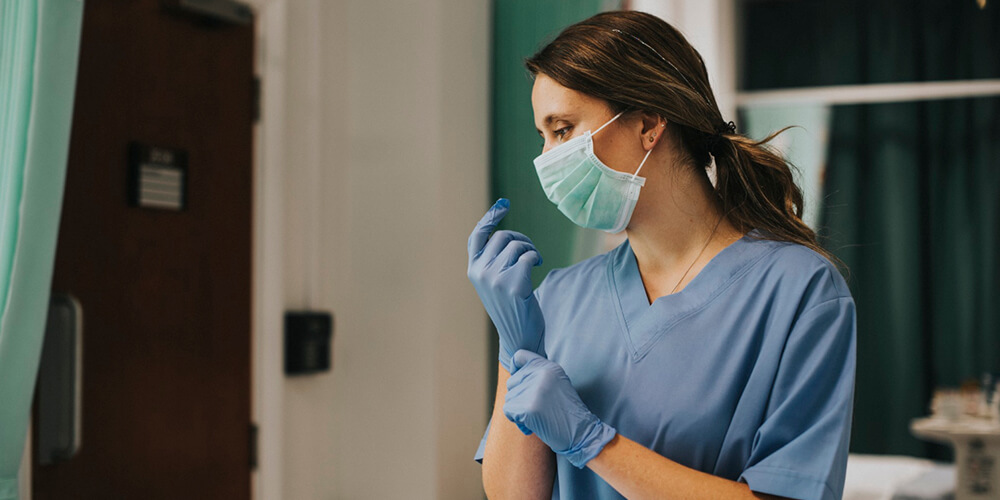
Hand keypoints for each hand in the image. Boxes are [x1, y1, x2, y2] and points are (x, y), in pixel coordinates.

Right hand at [467, 198, 545, 372]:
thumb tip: (505, 233)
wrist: (520, 337)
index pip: (477, 236)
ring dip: (530, 249)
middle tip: (530, 251)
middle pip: (502, 237)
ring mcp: (495, 279)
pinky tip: (537, 266)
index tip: (504, 204)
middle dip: (520, 238)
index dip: (490, 218)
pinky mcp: (514, 284)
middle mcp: (480, 272)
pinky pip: (528, 256)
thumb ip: (492, 260)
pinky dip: (535, 257)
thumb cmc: (511, 307)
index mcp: (473, 270)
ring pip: (516, 245)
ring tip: (534, 261)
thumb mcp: (494, 282)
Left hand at [504, 350, 616, 468]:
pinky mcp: (529, 408)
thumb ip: (538, 375)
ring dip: (518, 411)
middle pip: (512, 382)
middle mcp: (541, 374)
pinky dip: (517, 421)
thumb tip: (513, 374)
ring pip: (509, 398)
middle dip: (518, 397)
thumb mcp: (557, 383)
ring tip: (538, 417)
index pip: (519, 356)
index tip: (521, 383)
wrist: (582, 433)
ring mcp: (535, 390)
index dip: (515, 369)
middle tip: (536, 408)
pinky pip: (509, 411)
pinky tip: (532, 426)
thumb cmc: (567, 412)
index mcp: (549, 366)